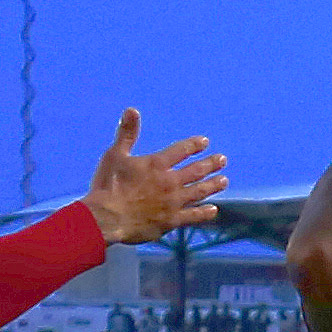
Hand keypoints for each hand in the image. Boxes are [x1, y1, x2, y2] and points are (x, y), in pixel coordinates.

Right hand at [83, 109, 227, 243]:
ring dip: (212, 185)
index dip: (194, 145)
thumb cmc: (108, 185)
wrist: (107, 217)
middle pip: (196, 170)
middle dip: (210, 164)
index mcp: (157, 164)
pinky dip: (204, 213)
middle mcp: (169, 182)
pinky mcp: (171, 221)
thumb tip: (132, 110)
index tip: (204, 142)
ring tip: (224, 180)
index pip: (181, 151)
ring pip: (199, 191)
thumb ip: (127, 133)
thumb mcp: (115, 155)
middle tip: (222, 160)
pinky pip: (193, 216)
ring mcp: (173, 202)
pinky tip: (213, 209)